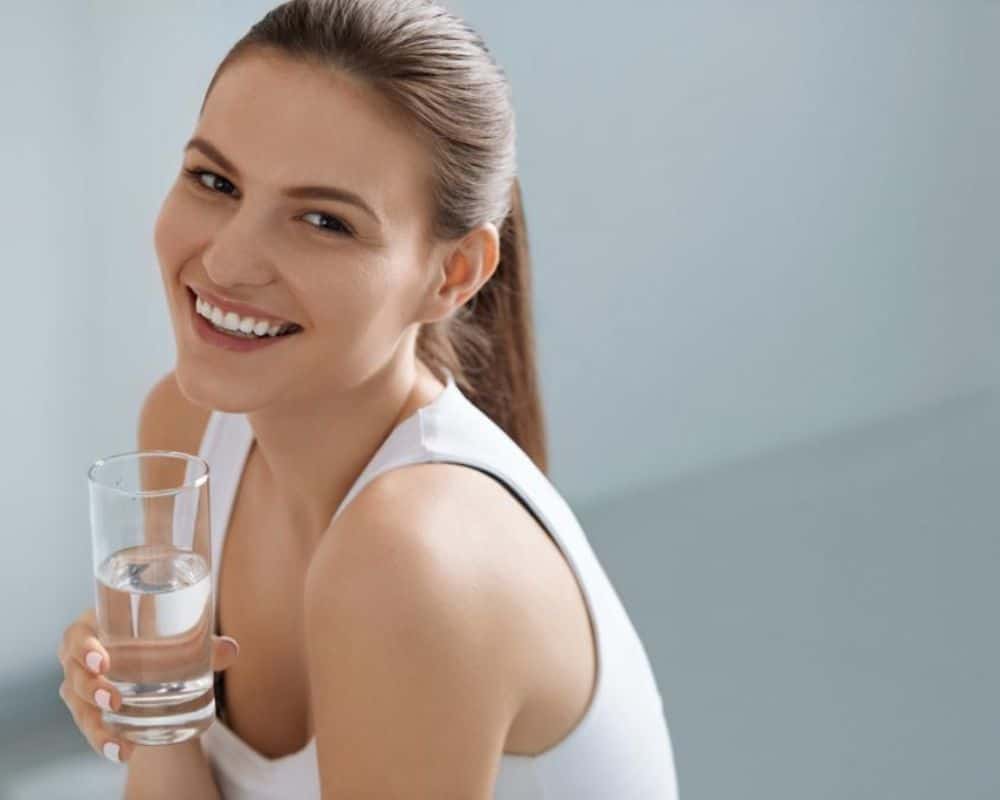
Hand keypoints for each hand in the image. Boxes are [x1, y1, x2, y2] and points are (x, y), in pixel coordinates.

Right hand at [57, 607, 239, 762]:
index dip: (83, 647)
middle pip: (73, 673)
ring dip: (95, 726)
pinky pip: (92, 728)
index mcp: (97, 627)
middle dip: (89, 688)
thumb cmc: (162, 637)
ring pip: (78, 707)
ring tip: (119, 741)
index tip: (102, 661)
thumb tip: (231, 649)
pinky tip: (123, 751)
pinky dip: (105, 741)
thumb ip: (205, 644)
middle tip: (113, 699)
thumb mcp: (180, 636)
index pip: (77, 634)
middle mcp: (83, 658)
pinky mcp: (91, 711)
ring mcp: (83, 687)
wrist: (157, 662)